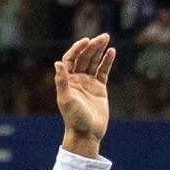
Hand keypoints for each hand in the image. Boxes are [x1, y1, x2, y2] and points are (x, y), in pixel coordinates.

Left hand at [55, 31, 111, 156]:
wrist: (87, 132)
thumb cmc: (74, 118)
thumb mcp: (66, 99)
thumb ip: (62, 81)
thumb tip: (57, 63)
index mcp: (66, 81)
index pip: (70, 59)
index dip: (77, 49)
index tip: (86, 40)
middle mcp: (76, 79)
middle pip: (83, 58)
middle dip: (92, 46)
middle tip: (102, 36)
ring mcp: (88, 83)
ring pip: (94, 62)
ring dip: (99, 50)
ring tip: (106, 38)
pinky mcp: (100, 88)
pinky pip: (103, 71)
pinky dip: (107, 61)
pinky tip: (112, 52)